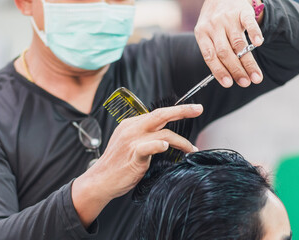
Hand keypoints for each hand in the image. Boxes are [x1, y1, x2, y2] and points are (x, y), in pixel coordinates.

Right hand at [72, 104, 202, 226]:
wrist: (100, 180)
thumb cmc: (117, 165)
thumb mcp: (129, 144)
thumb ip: (144, 137)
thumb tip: (164, 137)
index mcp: (131, 124)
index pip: (157, 114)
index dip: (176, 112)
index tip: (191, 109)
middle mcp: (131, 128)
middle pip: (161, 115)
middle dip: (182, 111)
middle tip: (198, 109)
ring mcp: (131, 141)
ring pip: (163, 133)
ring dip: (181, 141)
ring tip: (190, 149)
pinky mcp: (133, 155)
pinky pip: (148, 147)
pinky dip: (159, 145)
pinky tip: (165, 147)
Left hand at [195, 0, 264, 87]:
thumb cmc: (214, 21)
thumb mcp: (206, 33)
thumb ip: (213, 51)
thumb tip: (226, 76)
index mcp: (202, 34)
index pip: (210, 56)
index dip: (219, 71)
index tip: (228, 84)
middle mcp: (214, 26)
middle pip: (225, 52)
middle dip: (236, 70)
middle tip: (245, 83)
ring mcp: (228, 18)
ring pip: (238, 43)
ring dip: (248, 62)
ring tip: (255, 76)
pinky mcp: (242, 11)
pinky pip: (249, 23)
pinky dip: (254, 33)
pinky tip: (259, 44)